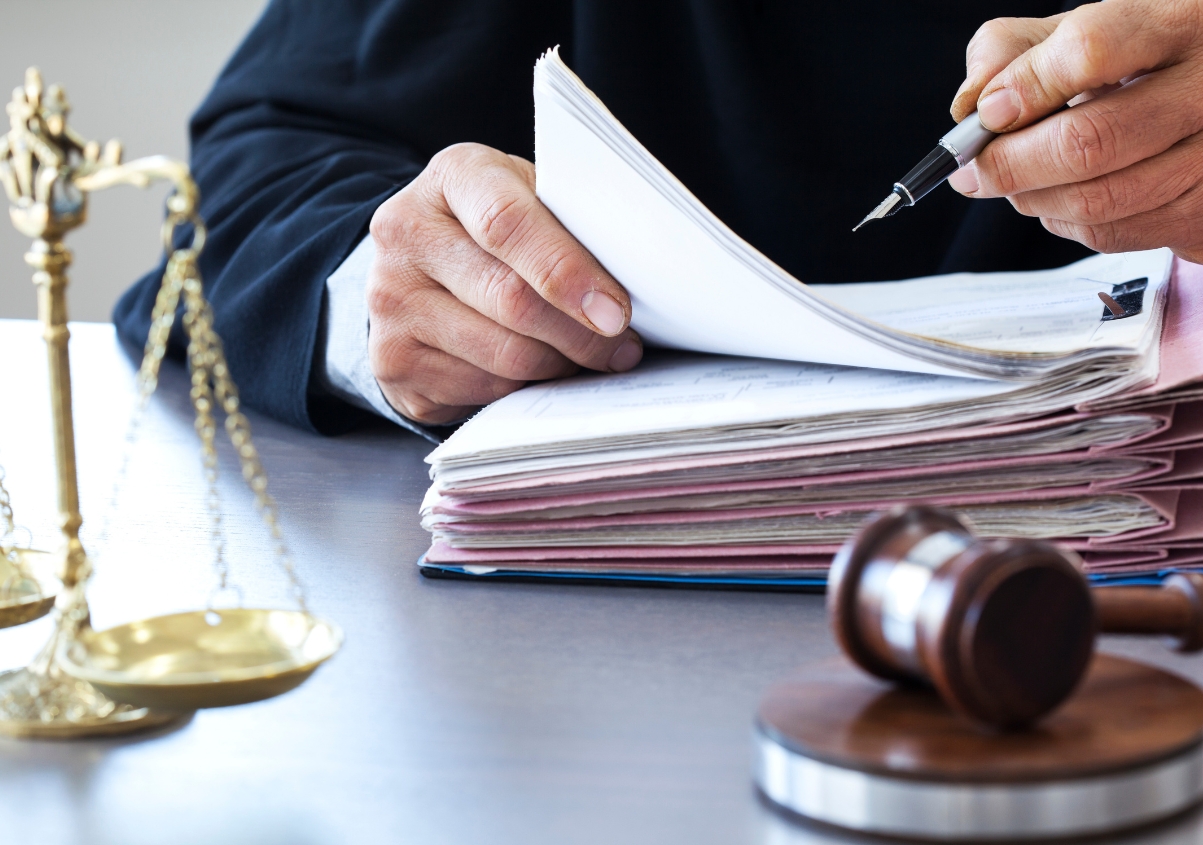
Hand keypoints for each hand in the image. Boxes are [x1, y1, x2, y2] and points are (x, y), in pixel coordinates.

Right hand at [366, 143, 642, 423]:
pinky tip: (544, 374)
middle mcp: (405, 235)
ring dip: (561, 366)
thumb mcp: (530, 199)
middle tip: (623, 347)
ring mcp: (390, 304)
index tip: (615, 312)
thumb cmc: (496, 228)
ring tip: (591, 359)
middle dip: (581, 333)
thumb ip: (570, 227)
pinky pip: (482, 391)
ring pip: (502, 356)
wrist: (417, 264)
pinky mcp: (394, 362)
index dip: (567, 272)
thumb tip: (631, 286)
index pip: (507, 223)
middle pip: (510, 299)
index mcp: (451, 178)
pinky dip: (526, 390)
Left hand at [947, 0, 1202, 262]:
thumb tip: (972, 106)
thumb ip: (1015, 51)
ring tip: (1015, 181)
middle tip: (972, 170)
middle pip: (1088, 142)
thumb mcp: (1081, 29)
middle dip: (1009, 165)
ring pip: (1097, 201)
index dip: (1024, 89)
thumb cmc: (1137, 59)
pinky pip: (1113, 235)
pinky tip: (1062, 197)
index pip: (1090, 51)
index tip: (987, 114)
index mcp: (1179, 22)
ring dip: (1032, 199)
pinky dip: (1066, 223)